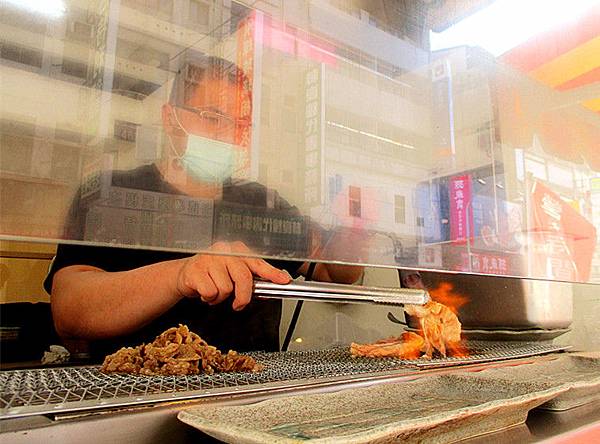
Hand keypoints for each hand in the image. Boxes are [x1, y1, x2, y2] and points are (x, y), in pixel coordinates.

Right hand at [176, 241, 290, 309]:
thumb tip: (269, 288)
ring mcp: (209, 259)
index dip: (272, 273)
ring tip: (214, 290)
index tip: (283, 280)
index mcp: (237, 250)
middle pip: (243, 277)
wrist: (184, 275)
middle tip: (238, 304)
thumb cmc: (212, 274)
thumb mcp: (232, 273)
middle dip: (243, 297)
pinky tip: (204, 291)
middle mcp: (224, 251)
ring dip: (220, 297)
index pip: (258, 262)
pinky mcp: (195, 270)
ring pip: (226, 289)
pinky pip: (210, 293)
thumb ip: (250, 279)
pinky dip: (208, 298)